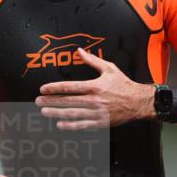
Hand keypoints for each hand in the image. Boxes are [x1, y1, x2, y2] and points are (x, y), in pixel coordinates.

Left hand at [35, 47, 154, 128]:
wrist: (139, 102)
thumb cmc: (124, 85)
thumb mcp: (109, 69)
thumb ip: (92, 61)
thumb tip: (79, 51)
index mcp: (95, 86)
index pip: (70, 87)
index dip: (54, 88)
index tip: (43, 89)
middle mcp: (95, 100)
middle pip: (68, 101)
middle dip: (51, 101)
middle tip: (38, 102)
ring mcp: (97, 112)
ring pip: (73, 114)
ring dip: (56, 113)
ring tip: (44, 112)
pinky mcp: (101, 122)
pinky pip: (83, 125)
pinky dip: (71, 125)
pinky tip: (60, 124)